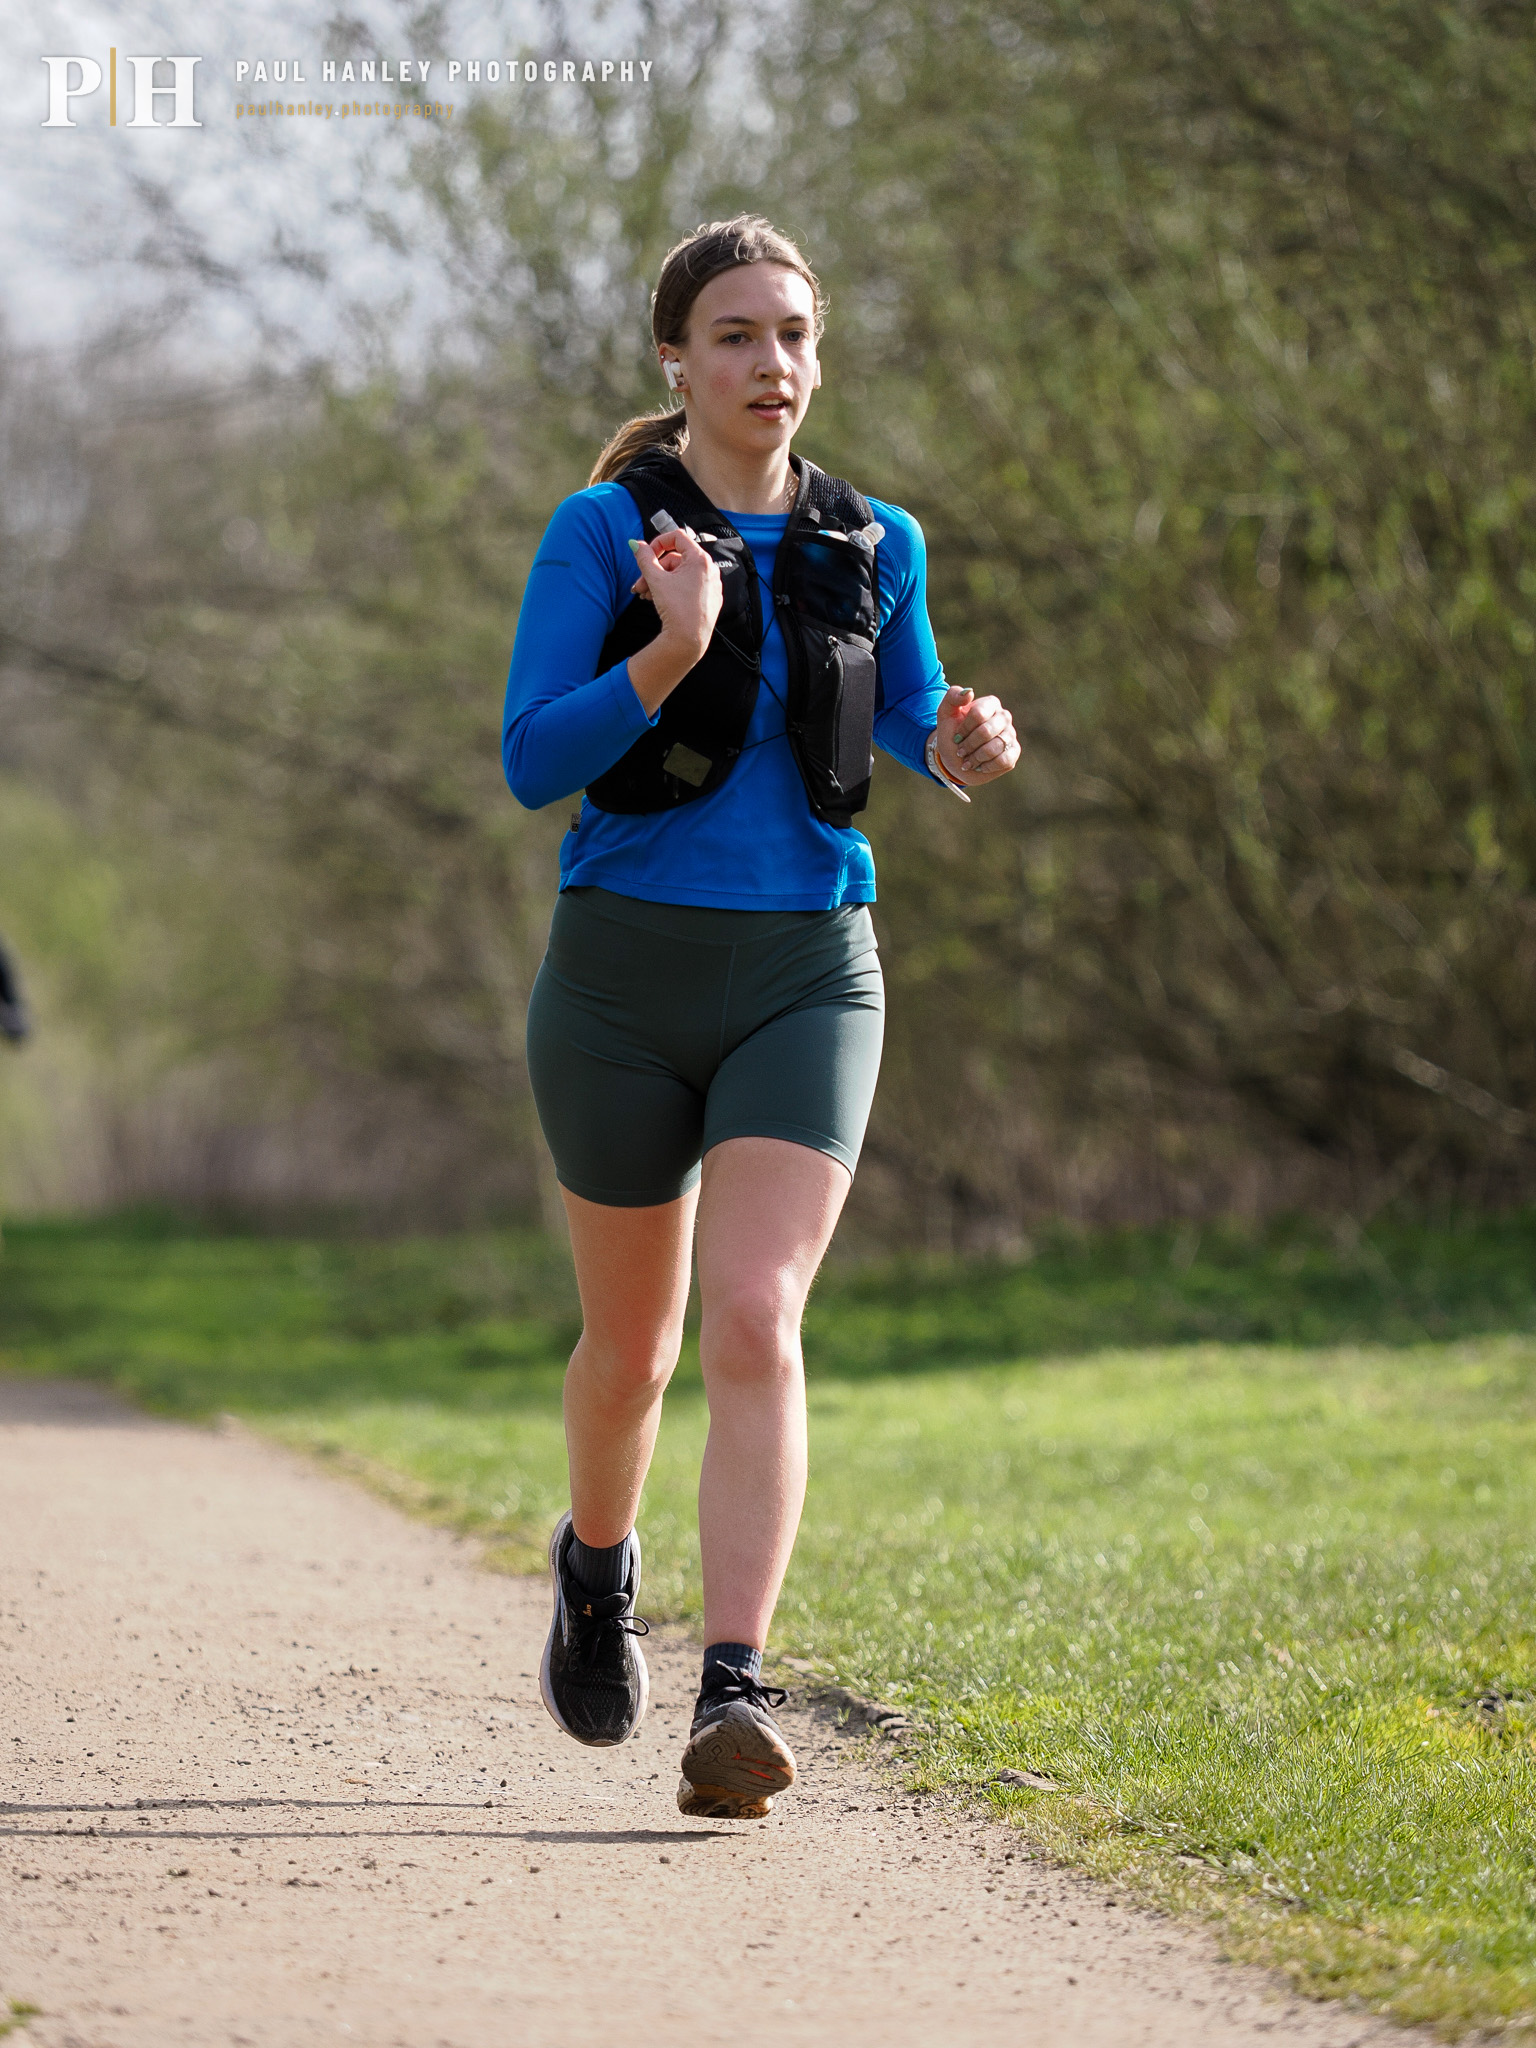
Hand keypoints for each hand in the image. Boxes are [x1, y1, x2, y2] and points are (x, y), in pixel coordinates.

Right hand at [627, 526, 722, 659]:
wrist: (689, 640)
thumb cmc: (676, 609)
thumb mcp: (655, 579)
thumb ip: (644, 558)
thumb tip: (635, 544)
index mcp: (700, 559)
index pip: (677, 537)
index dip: (658, 542)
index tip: (647, 554)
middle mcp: (709, 569)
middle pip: (676, 559)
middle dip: (654, 571)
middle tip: (639, 584)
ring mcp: (711, 585)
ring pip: (680, 575)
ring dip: (660, 582)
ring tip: (645, 595)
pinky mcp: (710, 599)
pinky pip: (689, 587)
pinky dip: (673, 590)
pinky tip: (659, 600)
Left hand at [934, 684, 1019, 784]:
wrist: (957, 759)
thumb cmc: (952, 734)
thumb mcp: (945, 714)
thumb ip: (952, 697)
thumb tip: (969, 692)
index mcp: (990, 703)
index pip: (978, 714)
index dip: (964, 729)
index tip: (956, 737)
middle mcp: (1004, 716)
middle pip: (986, 732)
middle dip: (968, 745)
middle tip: (960, 751)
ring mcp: (1011, 734)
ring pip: (994, 748)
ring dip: (975, 758)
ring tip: (968, 760)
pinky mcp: (1014, 752)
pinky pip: (1003, 760)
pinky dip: (987, 766)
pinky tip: (979, 766)